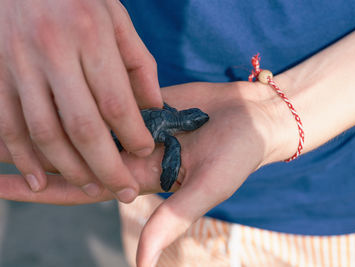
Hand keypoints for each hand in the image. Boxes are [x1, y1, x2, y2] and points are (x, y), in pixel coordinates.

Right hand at [0, 0, 160, 201]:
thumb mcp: (116, 19)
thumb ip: (138, 64)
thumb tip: (154, 108)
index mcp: (89, 35)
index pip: (115, 101)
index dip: (133, 134)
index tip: (145, 151)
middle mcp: (52, 52)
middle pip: (82, 126)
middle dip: (107, 166)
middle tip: (126, 190)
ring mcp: (19, 65)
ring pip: (45, 133)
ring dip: (70, 169)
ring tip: (93, 188)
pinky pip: (8, 126)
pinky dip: (24, 158)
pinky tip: (41, 180)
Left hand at [0, 80, 296, 265]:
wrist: (254, 117)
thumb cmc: (238, 155)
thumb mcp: (207, 189)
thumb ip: (172, 220)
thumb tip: (141, 266)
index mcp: (141, 180)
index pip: (80, 187)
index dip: (39, 187)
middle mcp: (132, 155)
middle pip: (73, 157)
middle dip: (33, 154)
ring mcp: (137, 128)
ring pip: (87, 126)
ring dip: (54, 122)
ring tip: (16, 115)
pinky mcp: (146, 103)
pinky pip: (109, 101)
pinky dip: (86, 99)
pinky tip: (62, 91)